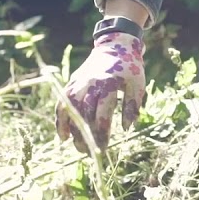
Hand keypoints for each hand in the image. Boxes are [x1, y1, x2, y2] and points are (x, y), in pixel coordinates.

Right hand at [55, 31, 144, 152]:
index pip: (102, 114)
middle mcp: (91, 84)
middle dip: (86, 137)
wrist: (115, 45)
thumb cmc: (130, 68)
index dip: (101, 133)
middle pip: (84, 115)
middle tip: (90, 153)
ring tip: (78, 147)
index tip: (103, 149)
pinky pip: (62, 104)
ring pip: (71, 111)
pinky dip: (60, 120)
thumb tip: (125, 129)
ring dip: (73, 131)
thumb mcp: (138, 84)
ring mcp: (79, 83)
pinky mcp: (72, 83)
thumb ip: (132, 106)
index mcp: (109, 85)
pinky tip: (63, 136)